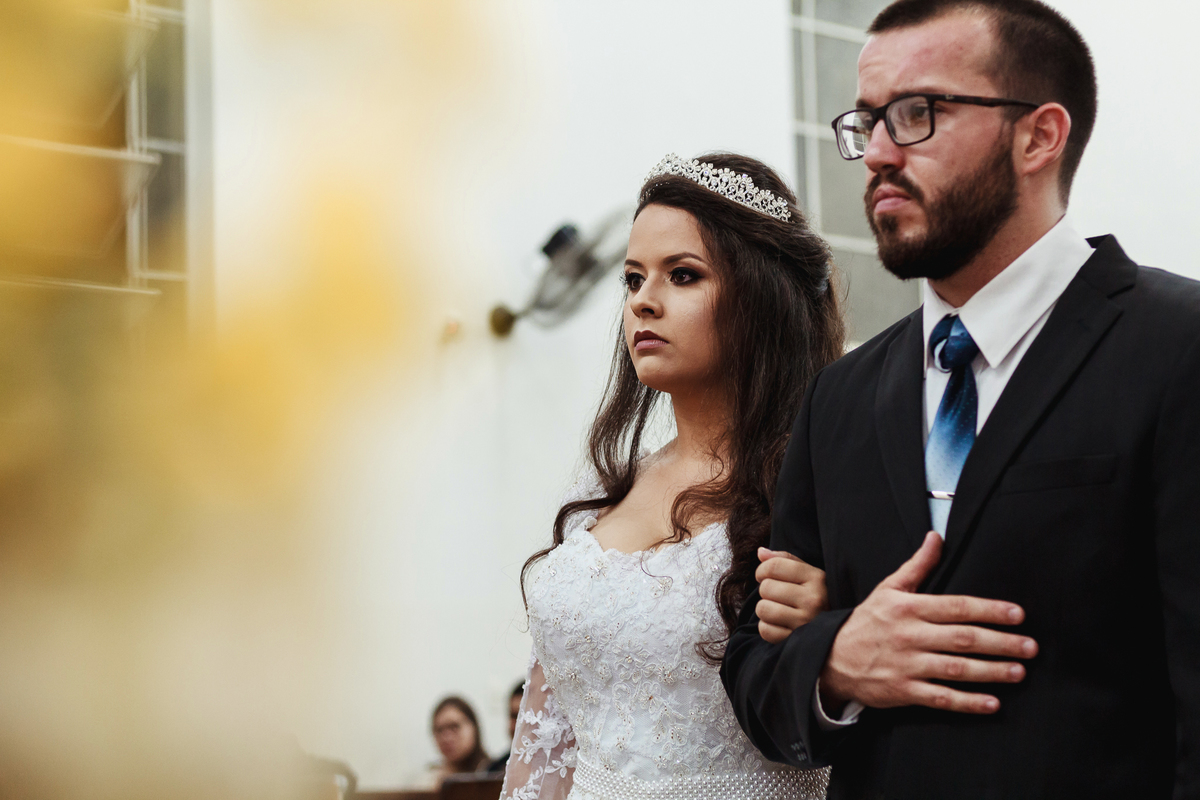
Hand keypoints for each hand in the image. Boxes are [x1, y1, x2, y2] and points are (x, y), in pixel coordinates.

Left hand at [755, 547, 827, 642]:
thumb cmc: (816, 597)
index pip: (774, 566)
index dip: (762, 569)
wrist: (839, 631)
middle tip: (777, 596)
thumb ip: (785, 560)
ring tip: (778, 609)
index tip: (764, 575)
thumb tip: (760, 552)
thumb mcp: (809, 574)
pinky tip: (779, 624)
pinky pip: (765, 630)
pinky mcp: (796, 640)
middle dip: (766, 591)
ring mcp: (805, 622)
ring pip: (763, 609)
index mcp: (817, 578)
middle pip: (766, 587)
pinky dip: (767, 627)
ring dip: (765, 609)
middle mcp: (813, 600)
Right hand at [819, 531, 1037, 714]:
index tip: (1018, 614)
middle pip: (962, 638)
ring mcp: (907, 665)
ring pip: (956, 669)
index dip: (989, 610)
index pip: (956, 607)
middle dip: (1000, 642)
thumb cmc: (867, 622)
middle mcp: (910, 636)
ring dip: (990, 672)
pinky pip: (941, 697)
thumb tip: (937, 538)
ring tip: (1018, 672)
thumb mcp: (888, 589)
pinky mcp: (904, 691)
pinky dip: (967, 702)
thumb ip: (917, 566)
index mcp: (908, 608)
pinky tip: (991, 703)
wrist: (832, 658)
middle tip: (1030, 646)